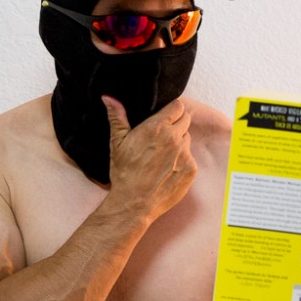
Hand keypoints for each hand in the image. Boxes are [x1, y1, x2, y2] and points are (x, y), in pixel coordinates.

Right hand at [102, 95, 196, 220]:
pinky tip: (167, 168)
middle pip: (186, 120)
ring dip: (179, 142)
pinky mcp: (191, 170)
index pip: (178, 106)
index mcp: (157, 127)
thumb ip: (117, 117)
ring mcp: (185, 154)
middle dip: (177, 123)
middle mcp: (174, 138)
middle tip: (163, 135)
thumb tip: (108, 97)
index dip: (172, 109)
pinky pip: (190, 157)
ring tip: (163, 154)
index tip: (166, 116)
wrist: (135, 202)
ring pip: (187, 139)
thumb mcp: (117, 142)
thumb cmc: (124, 172)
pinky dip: (181, 160)